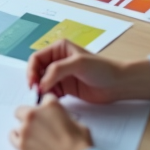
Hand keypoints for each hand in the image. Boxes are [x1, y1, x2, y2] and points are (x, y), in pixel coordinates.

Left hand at [11, 95, 92, 149]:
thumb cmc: (78, 144)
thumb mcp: (76, 122)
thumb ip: (63, 117)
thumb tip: (59, 121)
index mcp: (49, 106)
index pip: (44, 99)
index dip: (46, 107)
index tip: (47, 112)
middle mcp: (33, 116)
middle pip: (22, 111)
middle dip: (27, 116)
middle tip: (35, 125)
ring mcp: (25, 132)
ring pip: (18, 126)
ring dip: (24, 130)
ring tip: (34, 139)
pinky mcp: (21, 147)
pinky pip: (14, 139)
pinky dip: (18, 140)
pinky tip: (25, 143)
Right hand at [27, 40, 149, 103]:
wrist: (118, 84)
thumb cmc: (102, 68)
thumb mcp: (78, 64)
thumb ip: (57, 71)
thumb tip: (41, 83)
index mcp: (59, 48)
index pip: (36, 58)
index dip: (31, 70)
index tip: (33, 83)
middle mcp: (58, 60)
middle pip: (37, 70)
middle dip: (35, 81)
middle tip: (37, 92)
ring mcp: (61, 75)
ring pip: (42, 82)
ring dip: (41, 90)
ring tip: (46, 98)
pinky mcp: (65, 88)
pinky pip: (51, 91)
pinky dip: (49, 96)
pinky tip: (53, 100)